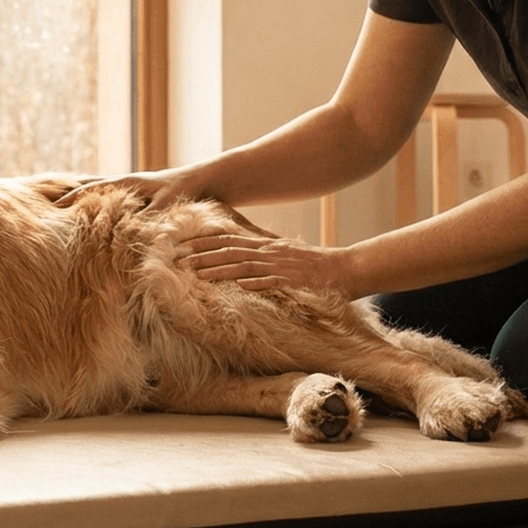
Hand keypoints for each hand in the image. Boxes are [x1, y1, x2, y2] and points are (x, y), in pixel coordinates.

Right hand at [55, 165, 206, 209]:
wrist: (205, 179)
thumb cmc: (187, 190)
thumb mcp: (167, 203)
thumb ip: (148, 215)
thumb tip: (130, 228)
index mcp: (128, 183)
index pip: (92, 189)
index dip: (72, 198)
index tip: (54, 207)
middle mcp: (126, 184)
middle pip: (90, 186)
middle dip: (70, 194)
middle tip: (49, 205)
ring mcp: (131, 189)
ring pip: (100, 192)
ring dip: (83, 197)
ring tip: (64, 206)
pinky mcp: (139, 196)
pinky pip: (112, 199)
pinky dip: (99, 203)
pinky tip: (95, 213)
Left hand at [178, 233, 348, 294]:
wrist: (347, 269)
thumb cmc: (315, 266)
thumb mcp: (285, 255)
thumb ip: (263, 256)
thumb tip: (239, 266)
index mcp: (267, 246)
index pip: (230, 241)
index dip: (205, 242)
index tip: (184, 245)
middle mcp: (271, 253)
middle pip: (231, 251)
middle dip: (204, 255)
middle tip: (180, 260)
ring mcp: (282, 266)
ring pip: (246, 266)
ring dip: (220, 270)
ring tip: (198, 274)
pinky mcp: (295, 281)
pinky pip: (275, 281)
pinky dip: (257, 283)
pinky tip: (240, 286)